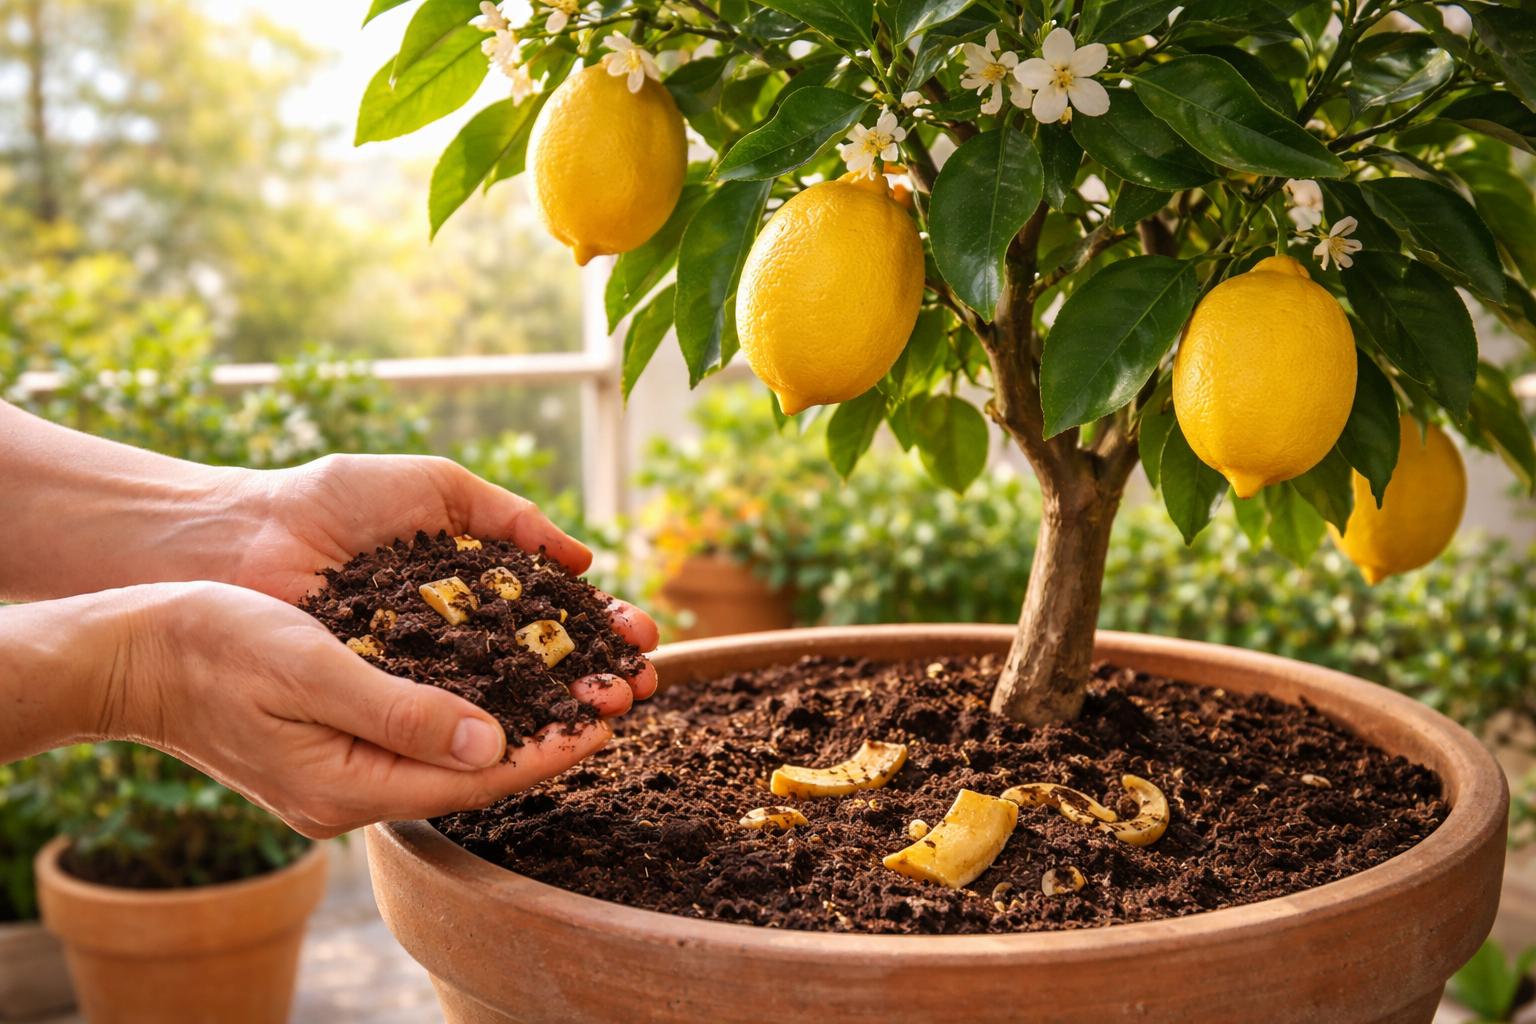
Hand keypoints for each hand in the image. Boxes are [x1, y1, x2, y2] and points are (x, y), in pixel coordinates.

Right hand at [115, 581, 636, 837]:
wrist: (131, 653)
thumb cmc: (212, 646)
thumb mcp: (311, 668)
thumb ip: (400, 712)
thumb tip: (492, 743)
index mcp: (344, 787)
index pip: (473, 779)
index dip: (547, 749)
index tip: (607, 719)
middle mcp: (349, 795)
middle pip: (473, 773)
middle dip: (549, 735)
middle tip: (616, 696)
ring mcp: (340, 778)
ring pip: (452, 755)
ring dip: (519, 720)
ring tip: (579, 686)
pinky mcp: (334, 750)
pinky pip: (422, 737)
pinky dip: (473, 709)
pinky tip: (506, 680)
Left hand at [228, 452, 658, 701]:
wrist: (245, 532)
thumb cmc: (334, 500)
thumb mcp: (434, 489)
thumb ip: (507, 517)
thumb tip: (581, 557)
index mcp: (471, 586)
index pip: (552, 614)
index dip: (599, 628)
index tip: (642, 638)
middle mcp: (452, 638)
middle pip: (542, 665)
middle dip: (596, 674)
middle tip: (639, 686)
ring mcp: (418, 676)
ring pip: (505, 700)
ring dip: (563, 707)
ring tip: (611, 709)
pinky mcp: (382, 705)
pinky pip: (446, 722)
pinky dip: (496, 730)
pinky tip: (540, 733)